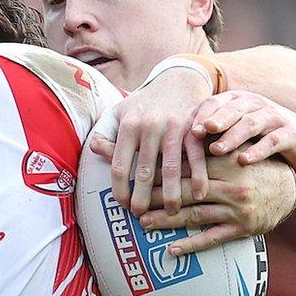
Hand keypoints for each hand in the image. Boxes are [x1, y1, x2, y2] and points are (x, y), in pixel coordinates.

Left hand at [91, 67, 210, 217]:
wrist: (178, 79)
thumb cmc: (144, 102)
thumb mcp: (119, 111)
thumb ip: (105, 132)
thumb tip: (95, 150)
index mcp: (127, 126)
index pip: (118, 165)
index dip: (119, 188)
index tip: (121, 204)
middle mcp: (149, 127)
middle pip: (144, 171)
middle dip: (142, 197)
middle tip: (141, 216)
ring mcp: (174, 127)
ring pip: (171, 167)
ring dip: (171, 193)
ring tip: (170, 212)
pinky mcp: (195, 128)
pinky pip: (197, 157)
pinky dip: (199, 176)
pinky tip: (198, 194)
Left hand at [136, 148, 295, 254]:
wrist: (289, 188)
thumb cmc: (252, 164)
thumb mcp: (233, 148)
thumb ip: (206, 143)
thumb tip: (172, 133)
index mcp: (227, 162)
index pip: (186, 167)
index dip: (160, 172)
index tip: (136, 175)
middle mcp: (232, 186)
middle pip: (185, 191)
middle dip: (157, 197)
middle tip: (132, 201)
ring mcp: (237, 210)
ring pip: (195, 215)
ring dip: (166, 221)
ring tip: (143, 222)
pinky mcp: (242, 229)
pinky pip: (213, 238)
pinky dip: (191, 245)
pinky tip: (171, 249)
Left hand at [192, 90, 295, 167]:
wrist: (293, 137)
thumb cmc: (250, 134)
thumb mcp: (229, 125)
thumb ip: (206, 128)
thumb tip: (170, 139)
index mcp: (236, 100)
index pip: (215, 102)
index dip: (202, 114)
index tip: (188, 130)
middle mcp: (254, 104)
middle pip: (233, 110)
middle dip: (215, 121)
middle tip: (198, 134)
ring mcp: (273, 117)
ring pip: (251, 124)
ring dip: (232, 137)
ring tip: (217, 150)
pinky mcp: (289, 133)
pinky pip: (272, 141)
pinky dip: (257, 150)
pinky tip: (243, 160)